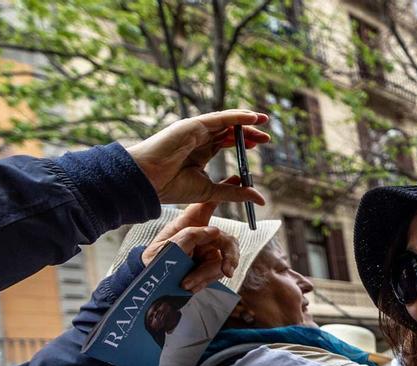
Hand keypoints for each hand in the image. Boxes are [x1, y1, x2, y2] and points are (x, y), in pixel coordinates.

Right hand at [125, 110, 269, 203]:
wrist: (149, 182)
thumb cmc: (172, 187)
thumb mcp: (212, 191)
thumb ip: (236, 192)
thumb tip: (261, 199)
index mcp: (199, 153)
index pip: (224, 142)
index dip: (242, 141)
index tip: (259, 145)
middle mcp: (197, 139)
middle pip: (227, 130)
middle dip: (248, 131)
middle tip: (267, 138)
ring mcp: (194, 130)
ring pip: (225, 121)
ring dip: (246, 120)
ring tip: (263, 121)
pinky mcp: (192, 125)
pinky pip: (219, 118)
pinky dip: (236, 116)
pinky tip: (251, 117)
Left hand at [141, 194, 240, 291]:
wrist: (150, 284)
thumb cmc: (154, 261)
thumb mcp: (166, 247)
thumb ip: (189, 236)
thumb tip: (215, 232)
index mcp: (191, 223)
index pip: (209, 203)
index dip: (224, 189)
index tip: (236, 179)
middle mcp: (203, 237)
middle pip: (228, 240)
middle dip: (230, 256)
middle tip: (226, 270)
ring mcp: (208, 253)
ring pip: (224, 261)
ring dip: (207, 274)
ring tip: (188, 283)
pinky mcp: (209, 268)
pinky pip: (216, 274)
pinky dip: (204, 281)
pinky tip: (189, 285)